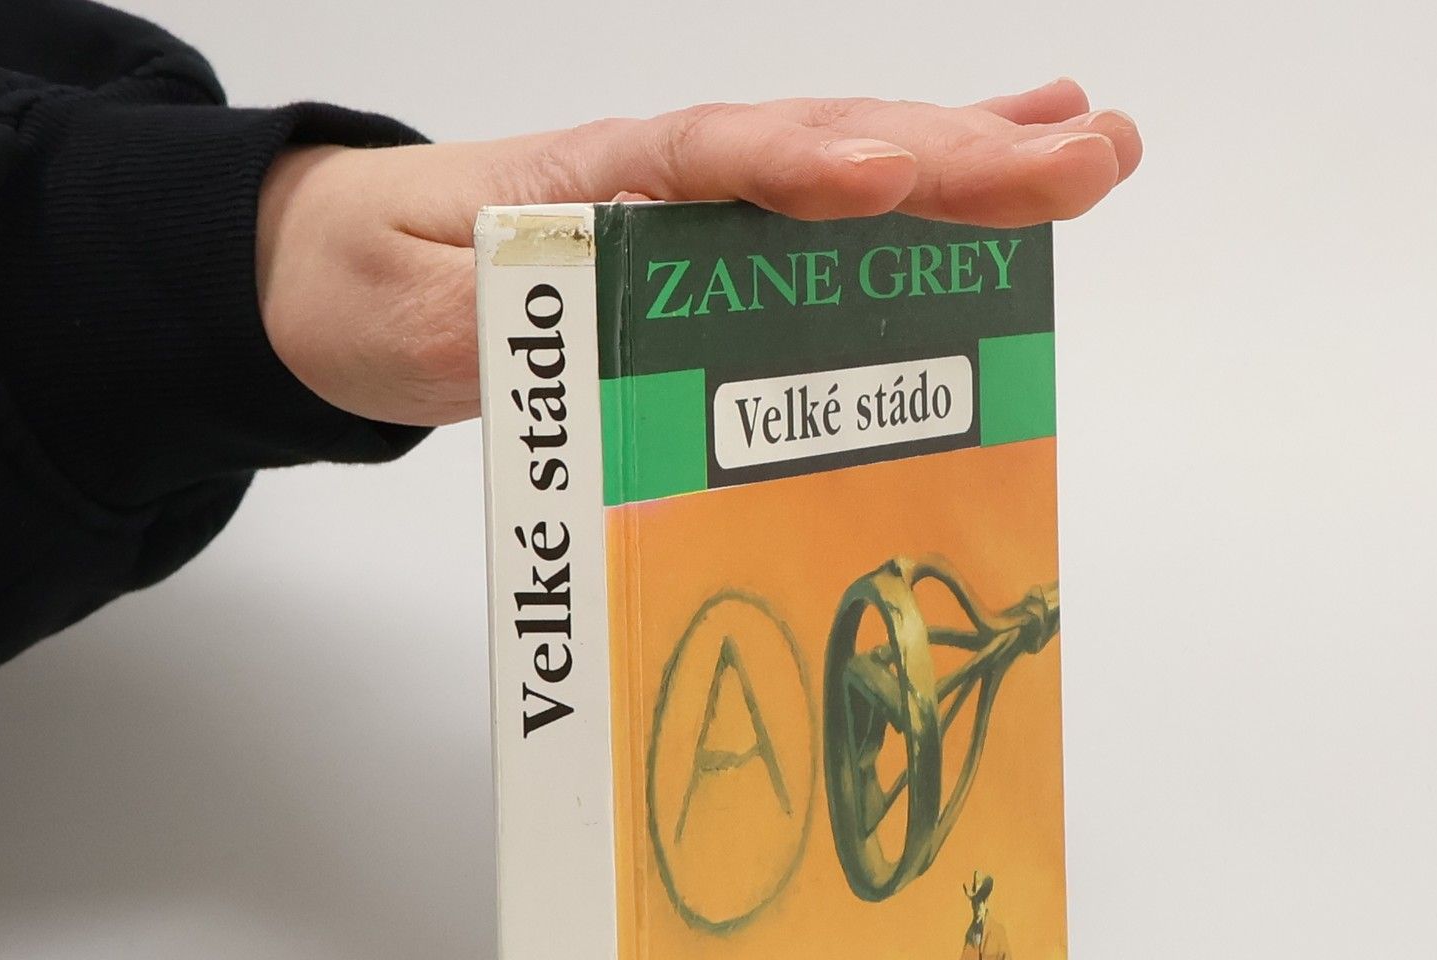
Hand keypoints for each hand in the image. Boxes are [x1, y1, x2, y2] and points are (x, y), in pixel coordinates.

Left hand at [256, 80, 1140, 426]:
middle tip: (1088, 158)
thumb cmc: (371, 284)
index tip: (885, 182)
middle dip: (956, 156)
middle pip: (823, 149)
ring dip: (976, 158)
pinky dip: (927, 183)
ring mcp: (702, 202)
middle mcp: (667, 178)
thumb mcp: (406, 320)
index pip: (710, 165)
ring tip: (1096, 147)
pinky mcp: (720, 238)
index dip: (799, 170)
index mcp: (591, 186)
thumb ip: (497, 328)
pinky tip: (1008, 158)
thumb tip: (588, 336)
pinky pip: (834, 205)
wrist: (340, 264)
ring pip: (852, 165)